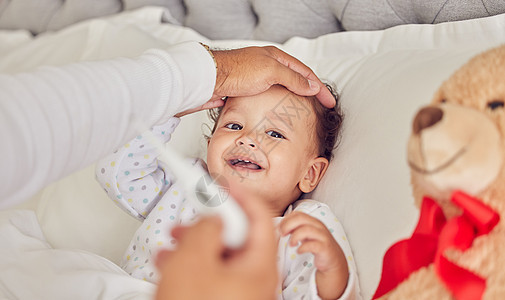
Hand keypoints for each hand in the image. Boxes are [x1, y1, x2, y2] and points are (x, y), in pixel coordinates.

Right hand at [155, 194, 278, 299]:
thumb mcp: (193, 261)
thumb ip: (205, 230)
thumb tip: (211, 218)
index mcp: (260, 267)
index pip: (260, 217)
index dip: (240, 194)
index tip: (222, 182)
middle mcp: (256, 281)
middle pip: (239, 236)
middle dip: (210, 221)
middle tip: (193, 211)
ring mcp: (241, 294)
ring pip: (221, 256)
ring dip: (195, 242)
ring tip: (173, 239)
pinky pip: (212, 275)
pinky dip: (192, 264)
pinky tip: (170, 262)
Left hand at [212, 46, 334, 107]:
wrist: (209, 80)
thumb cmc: (236, 71)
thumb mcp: (270, 72)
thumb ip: (293, 79)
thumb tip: (311, 86)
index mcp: (276, 57)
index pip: (305, 73)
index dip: (319, 88)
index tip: (329, 102)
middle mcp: (267, 66)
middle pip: (295, 80)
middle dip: (309, 92)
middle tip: (320, 106)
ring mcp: (257, 78)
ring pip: (282, 90)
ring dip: (294, 99)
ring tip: (304, 112)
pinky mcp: (247, 90)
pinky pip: (269, 98)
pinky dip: (278, 105)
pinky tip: (279, 114)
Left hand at [280, 211, 348, 299]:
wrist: (332, 259)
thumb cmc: (316, 244)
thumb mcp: (304, 234)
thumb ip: (294, 228)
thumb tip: (278, 227)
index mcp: (312, 221)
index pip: (297, 214)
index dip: (286, 220)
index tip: (279, 229)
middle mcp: (318, 226)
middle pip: (301, 218)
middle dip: (288, 225)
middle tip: (282, 234)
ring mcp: (322, 236)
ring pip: (307, 230)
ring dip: (294, 236)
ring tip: (291, 244)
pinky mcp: (325, 248)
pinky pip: (313, 245)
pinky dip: (303, 248)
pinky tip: (299, 251)